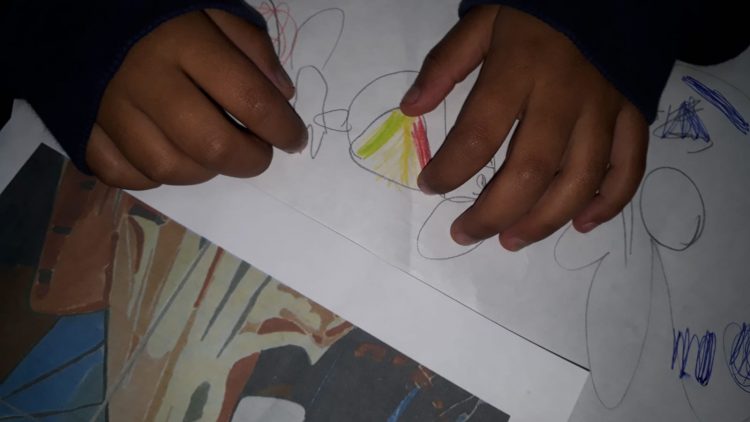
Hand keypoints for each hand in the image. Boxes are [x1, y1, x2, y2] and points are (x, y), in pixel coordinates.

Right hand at [86, 10, 306, 188]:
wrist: (70, 6)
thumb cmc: (154, 8)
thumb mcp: (209, 6)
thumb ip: (250, 45)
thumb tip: (283, 96)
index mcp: (182, 42)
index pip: (249, 98)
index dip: (283, 127)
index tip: (295, 138)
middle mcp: (145, 80)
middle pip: (210, 145)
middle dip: (250, 160)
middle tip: (260, 152)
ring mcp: (108, 109)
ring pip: (169, 167)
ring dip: (206, 171)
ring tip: (217, 153)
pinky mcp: (81, 129)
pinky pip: (123, 174)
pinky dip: (153, 177)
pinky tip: (170, 157)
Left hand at [401, 6, 647, 250]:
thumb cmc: (539, 4)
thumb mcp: (484, 19)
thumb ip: (446, 64)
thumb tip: (409, 109)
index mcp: (518, 70)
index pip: (478, 134)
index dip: (449, 169)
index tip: (430, 186)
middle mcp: (563, 96)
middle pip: (531, 172)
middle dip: (493, 214)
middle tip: (465, 234)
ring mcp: (604, 108)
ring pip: (579, 180)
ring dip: (544, 221)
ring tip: (511, 241)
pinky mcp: (633, 114)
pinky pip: (628, 167)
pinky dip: (609, 203)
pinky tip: (581, 224)